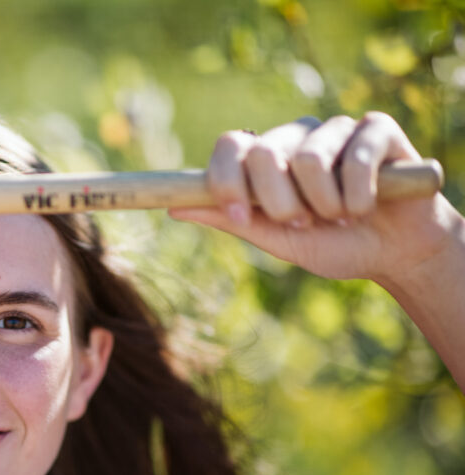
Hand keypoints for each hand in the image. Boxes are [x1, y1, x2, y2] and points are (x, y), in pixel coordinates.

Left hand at [169, 112, 462, 285]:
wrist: (392, 253)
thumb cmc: (330, 244)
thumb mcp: (275, 239)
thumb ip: (231, 220)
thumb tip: (174, 209)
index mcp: (263, 159)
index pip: (229, 146)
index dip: (226, 181)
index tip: (239, 216)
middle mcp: (294, 137)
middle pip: (262, 153)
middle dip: (279, 203)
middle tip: (303, 222)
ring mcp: (333, 129)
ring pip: (308, 159)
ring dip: (325, 204)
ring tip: (340, 215)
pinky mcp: (374, 128)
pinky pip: (356, 156)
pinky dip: (360, 194)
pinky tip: (368, 204)